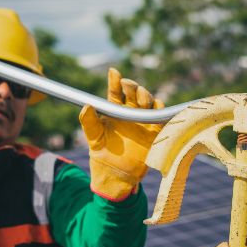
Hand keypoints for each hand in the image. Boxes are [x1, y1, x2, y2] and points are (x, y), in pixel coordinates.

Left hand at [79, 68, 163, 200]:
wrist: (116, 173)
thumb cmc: (102, 153)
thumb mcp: (93, 136)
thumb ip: (88, 121)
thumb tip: (86, 105)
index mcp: (114, 110)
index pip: (116, 91)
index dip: (115, 81)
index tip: (114, 73)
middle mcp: (129, 112)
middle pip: (134, 93)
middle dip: (132, 86)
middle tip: (128, 85)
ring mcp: (142, 121)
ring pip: (148, 101)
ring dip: (145, 96)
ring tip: (141, 98)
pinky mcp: (154, 131)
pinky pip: (159, 117)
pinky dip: (160, 109)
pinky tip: (156, 105)